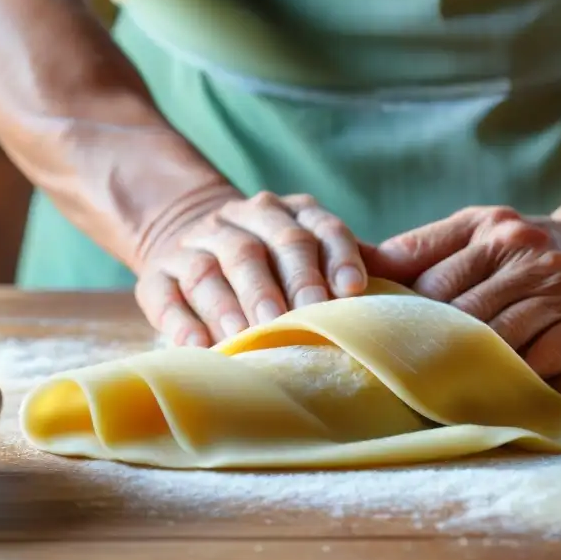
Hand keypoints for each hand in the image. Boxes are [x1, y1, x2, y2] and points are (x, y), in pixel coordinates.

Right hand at [134, 189, 369, 345]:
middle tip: (297, 317)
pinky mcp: (155, 273)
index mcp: (288, 212)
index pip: (317, 227)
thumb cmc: (276, 267)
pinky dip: (181, 321)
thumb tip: (404, 303)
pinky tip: (197, 347)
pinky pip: (164, 293)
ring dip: (232, 301)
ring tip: (248, 334)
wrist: (191, 238)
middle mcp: (241, 219)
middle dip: (284, 281)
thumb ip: (346, 270)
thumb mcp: (311, 255)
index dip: (336, 256)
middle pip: (263, 245)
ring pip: (212, 266)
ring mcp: (195, 244)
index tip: (351, 291)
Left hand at [367, 205, 560, 377]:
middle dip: (426, 343)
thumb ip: (419, 247)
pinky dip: (514, 378)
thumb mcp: (476, 230)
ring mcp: (559, 290)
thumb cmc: (524, 248)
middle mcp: (526, 252)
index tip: (371, 337)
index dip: (397, 310)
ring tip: (434, 391)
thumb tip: (356, 260)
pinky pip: (541, 360)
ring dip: (464, 366)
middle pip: (456, 309)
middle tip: (396, 376)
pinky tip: (492, 391)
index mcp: (489, 227)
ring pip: (495, 336)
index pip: (426, 274)